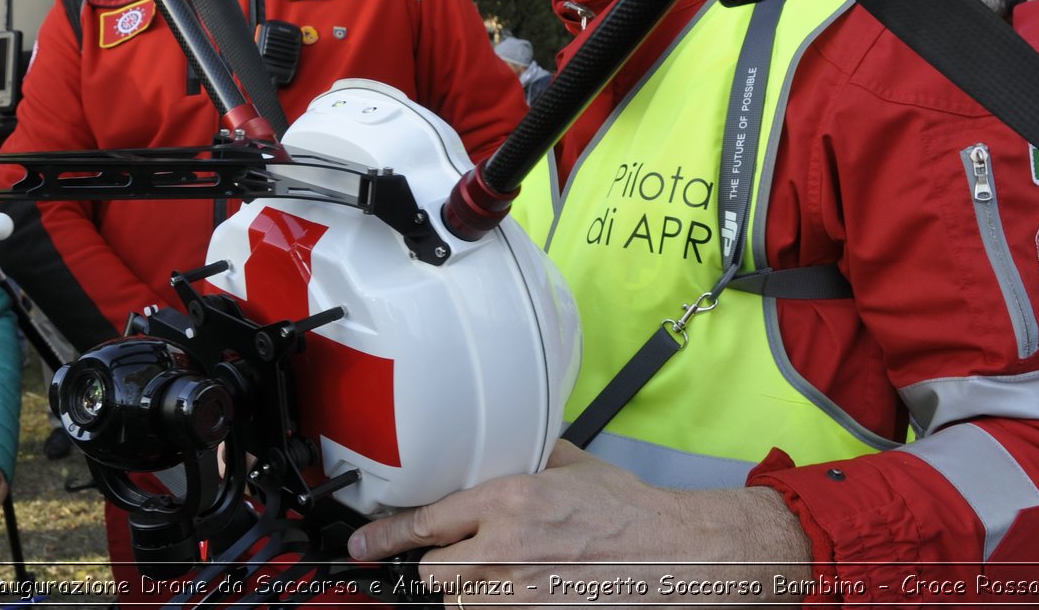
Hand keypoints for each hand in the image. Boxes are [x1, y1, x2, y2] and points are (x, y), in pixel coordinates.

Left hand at [347, 441, 809, 604]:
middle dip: (434, 567)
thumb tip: (500, 445)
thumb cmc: (628, 509)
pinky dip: (492, 606)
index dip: (387, 536)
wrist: (674, 553)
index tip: (364, 544)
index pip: (427, 521)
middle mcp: (508, 546)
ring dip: (464, 592)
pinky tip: (509, 591)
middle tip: (444, 559)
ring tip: (483, 577)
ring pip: (458, 603)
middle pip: (434, 572)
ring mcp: (523, 591)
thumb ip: (527, 457)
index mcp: (510, 499)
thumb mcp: (571, 464)